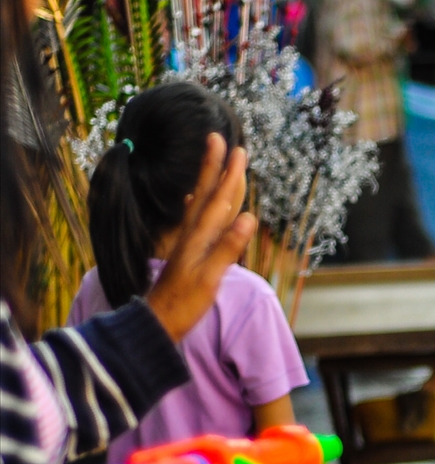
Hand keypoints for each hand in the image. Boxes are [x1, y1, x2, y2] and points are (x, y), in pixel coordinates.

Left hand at [147, 134, 255, 342]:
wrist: (156, 324)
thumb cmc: (182, 305)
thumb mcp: (208, 278)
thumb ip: (226, 248)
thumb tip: (248, 217)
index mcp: (198, 238)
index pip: (217, 200)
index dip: (227, 174)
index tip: (236, 148)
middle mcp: (192, 236)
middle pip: (207, 194)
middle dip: (215, 167)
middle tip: (220, 139)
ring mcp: (188, 244)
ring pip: (202, 204)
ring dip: (209, 181)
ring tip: (213, 162)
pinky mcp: (186, 254)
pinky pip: (195, 220)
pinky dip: (197, 204)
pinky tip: (193, 198)